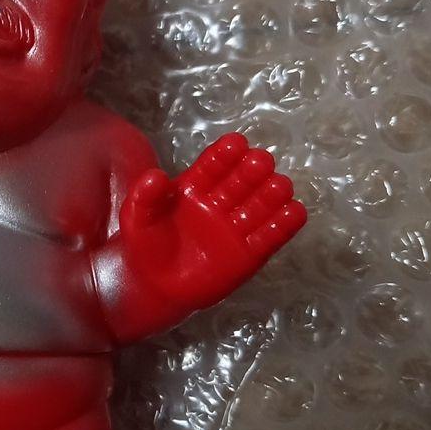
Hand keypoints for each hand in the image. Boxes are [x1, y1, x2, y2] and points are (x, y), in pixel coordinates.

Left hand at [120, 133, 305, 313]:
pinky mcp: (249, 254)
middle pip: (242, 181)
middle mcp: (220, 202)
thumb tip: (156, 174)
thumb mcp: (136, 218)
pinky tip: (294, 211)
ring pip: (261, 205)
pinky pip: (271, 236)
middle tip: (260, 161)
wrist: (155, 286)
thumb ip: (144, 196)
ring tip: (280, 185)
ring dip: (272, 194)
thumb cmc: (146, 245)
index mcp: (194, 187)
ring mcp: (237, 226)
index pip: (213, 166)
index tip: (236, 143)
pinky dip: (284, 224)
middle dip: (252, 170)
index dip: (224, 155)